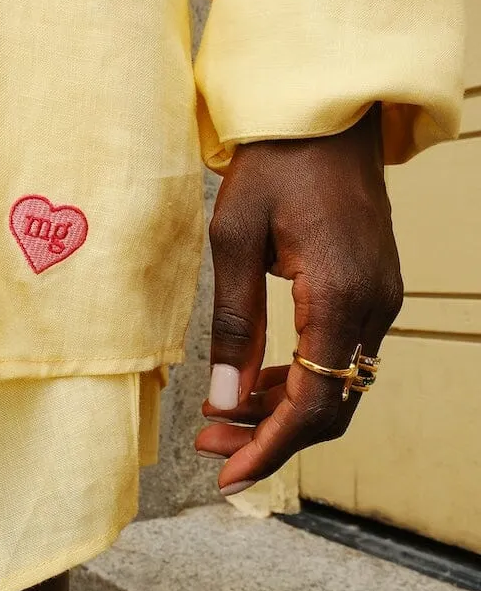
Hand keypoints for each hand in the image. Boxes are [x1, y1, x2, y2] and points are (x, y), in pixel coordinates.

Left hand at [194, 103, 403, 495]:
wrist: (324, 113)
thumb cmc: (274, 164)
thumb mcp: (234, 239)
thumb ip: (235, 324)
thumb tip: (225, 400)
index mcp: (339, 295)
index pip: (311, 403)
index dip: (269, 448)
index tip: (228, 477)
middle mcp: (373, 305)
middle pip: (330, 406)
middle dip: (269, 438)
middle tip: (210, 451)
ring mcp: (380, 298)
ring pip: (337, 386)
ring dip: (282, 412)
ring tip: (221, 424)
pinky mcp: (372, 289)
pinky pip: (340, 355)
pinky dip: (300, 380)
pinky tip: (257, 385)